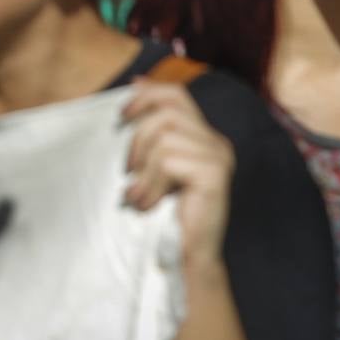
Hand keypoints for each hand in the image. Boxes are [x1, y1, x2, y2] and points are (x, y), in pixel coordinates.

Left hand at [122, 80, 233, 271]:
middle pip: (167, 110)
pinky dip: (149, 183)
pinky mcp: (214, 174)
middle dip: (137, 136)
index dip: (146, 95)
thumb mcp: (153, 164)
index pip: (176, 95)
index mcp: (203, 136)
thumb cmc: (164, 212)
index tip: (121, 114)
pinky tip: (147, 204)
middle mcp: (216, 142)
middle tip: (128, 170)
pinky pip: (168, 161)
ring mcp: (218, 157)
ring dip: (143, 169)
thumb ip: (150, 129)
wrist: (186, 255)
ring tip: (139, 195)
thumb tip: (135, 83)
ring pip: (164, 137)